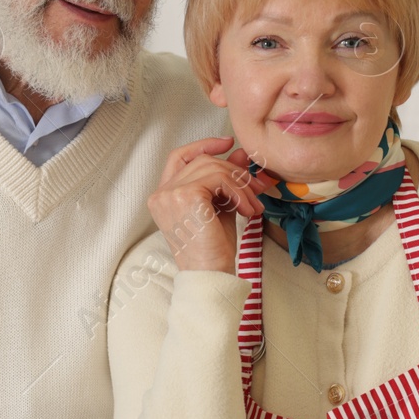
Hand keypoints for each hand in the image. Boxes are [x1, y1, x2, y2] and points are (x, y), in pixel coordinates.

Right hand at [147, 137, 263, 272]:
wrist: (210, 275)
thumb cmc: (213, 249)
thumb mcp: (222, 207)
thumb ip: (226, 180)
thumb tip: (240, 153)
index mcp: (164, 196)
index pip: (179, 156)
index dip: (203, 145)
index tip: (228, 144)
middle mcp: (161, 194)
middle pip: (202, 161)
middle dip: (235, 171)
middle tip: (257, 187)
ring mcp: (169, 194)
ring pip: (212, 167)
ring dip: (240, 184)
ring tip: (253, 204)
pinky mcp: (185, 196)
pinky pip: (218, 179)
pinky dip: (238, 191)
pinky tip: (246, 210)